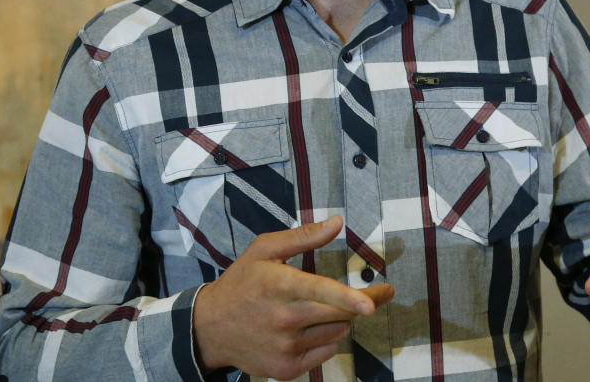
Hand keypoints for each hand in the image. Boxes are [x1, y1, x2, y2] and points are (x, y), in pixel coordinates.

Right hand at [192, 215, 393, 377]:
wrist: (210, 327)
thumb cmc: (241, 282)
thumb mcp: (264, 250)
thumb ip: (304, 236)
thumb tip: (337, 222)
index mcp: (278, 284)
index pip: (320, 291)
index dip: (348, 298)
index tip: (371, 304)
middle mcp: (282, 318)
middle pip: (339, 314)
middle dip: (365, 302)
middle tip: (379, 293)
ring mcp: (284, 347)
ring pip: (337, 331)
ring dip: (338, 318)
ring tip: (317, 308)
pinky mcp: (286, 368)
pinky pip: (327, 351)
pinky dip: (326, 338)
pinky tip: (306, 328)